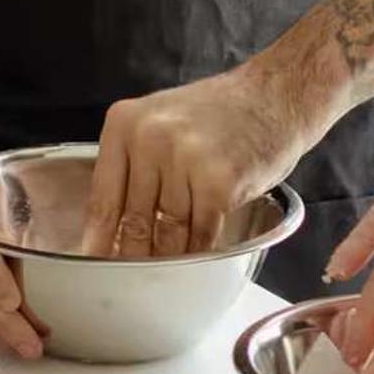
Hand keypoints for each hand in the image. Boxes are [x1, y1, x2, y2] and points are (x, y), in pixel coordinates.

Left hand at [83, 65, 307, 258]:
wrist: (279, 93)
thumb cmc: (222, 112)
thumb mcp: (161, 123)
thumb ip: (135, 164)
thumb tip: (112, 221)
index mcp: (124, 124)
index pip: (103, 196)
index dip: (98, 237)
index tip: (94, 263)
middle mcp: (148, 139)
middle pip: (133, 218)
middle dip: (132, 255)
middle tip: (128, 280)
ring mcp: (183, 160)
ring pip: (168, 230)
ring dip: (168, 259)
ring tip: (163, 278)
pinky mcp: (218, 182)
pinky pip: (202, 232)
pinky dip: (200, 254)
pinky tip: (196, 267)